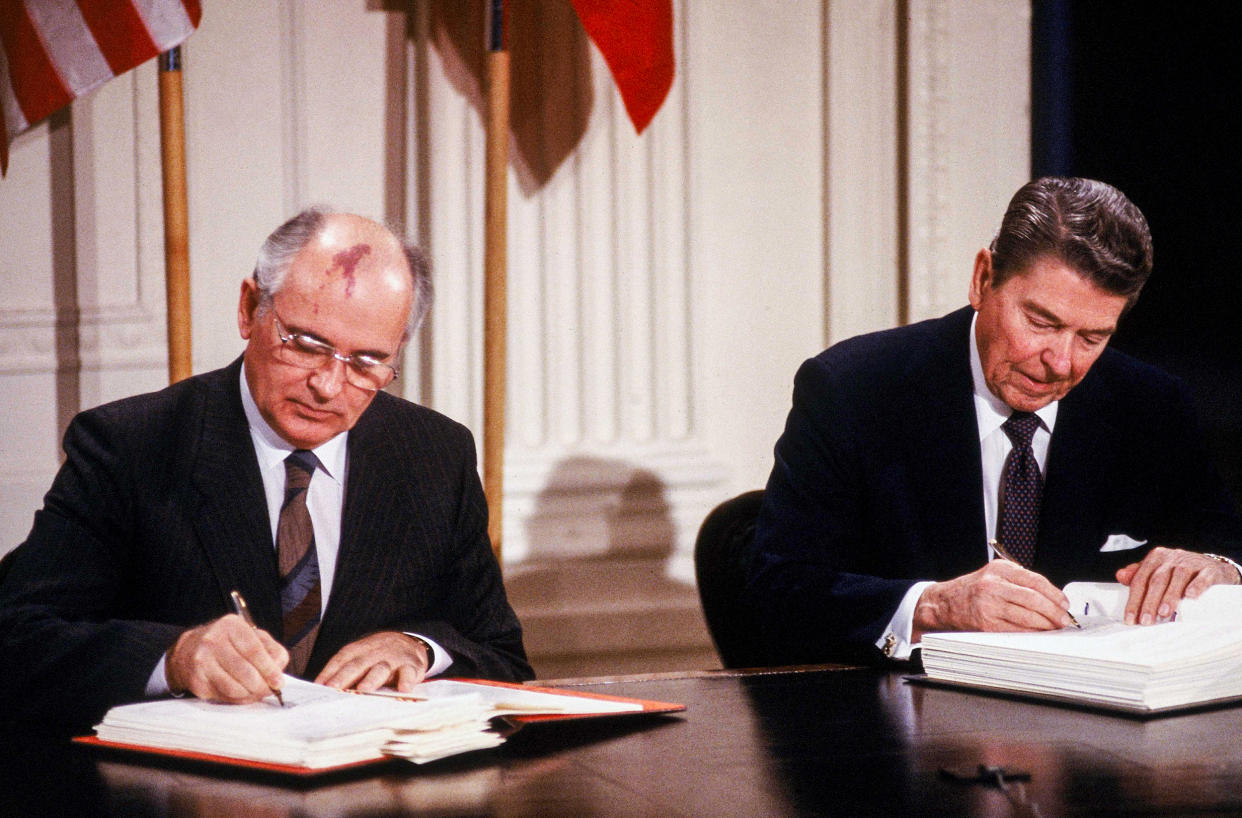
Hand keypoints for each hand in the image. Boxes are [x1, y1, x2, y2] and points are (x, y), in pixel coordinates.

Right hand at [165, 614, 287, 702]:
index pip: (254, 651)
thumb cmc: (227, 643)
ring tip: (256, 692)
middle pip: (245, 672)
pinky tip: (242, 693)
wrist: (188, 650)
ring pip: (234, 688)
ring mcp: (202, 662)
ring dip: (250, 694)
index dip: (269, 669)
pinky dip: (238, 699)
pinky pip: (223, 696)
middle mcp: (213, 641)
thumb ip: (271, 650)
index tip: (278, 681)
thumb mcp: (251, 636)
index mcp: (231, 626)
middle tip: (270, 690)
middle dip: (262, 686)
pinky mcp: (196, 681)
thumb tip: (278, 672)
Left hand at [314, 631, 429, 692]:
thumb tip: (320, 689)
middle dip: (345, 677)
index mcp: (359, 650)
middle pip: (358, 664)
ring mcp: (393, 659)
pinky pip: (409, 672)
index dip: (330, 673)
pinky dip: (407, 680)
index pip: (341, 660)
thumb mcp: (361, 657)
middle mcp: (375, 653)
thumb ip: (343, 671)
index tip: (319, 687)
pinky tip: (403, 689)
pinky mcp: (412, 666)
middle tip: (334, 688)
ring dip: (372, 679)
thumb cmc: (379, 656)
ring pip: (381, 668)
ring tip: (363, 689)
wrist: (409, 642)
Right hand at [912, 560, 1072, 641]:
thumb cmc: (973, 590)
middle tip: (1063, 619)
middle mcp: (993, 584)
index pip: (1035, 580)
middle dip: (1054, 612)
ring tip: (1054, 627)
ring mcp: (989, 604)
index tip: (1064, 603)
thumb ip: (1020, 581)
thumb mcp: (994, 575)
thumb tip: (1051, 598)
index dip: (1054, 593)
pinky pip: (1016, 630)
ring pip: (1027, 616)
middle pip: (1034, 599)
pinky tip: (1038, 633)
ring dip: (1046, 624)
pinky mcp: (986, 623)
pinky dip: (1032, 633)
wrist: (946, 603)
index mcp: (999, 569)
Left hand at [1116, 547, 1239, 624]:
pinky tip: (1191, 597)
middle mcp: (1171, 558)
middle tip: (1146, 621)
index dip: (1134, 600)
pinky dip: (1196, 586)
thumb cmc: (1181, 572)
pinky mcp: (1210, 569)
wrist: (1213, 567)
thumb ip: (1139, 574)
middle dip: (1149, 602)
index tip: (1131, 619)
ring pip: (1178, 578)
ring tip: (1163, 613)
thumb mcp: (1159, 570)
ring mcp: (1191, 562)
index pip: (1140, 580)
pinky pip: (1202, 577)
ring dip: (1170, 596)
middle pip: (1157, 580)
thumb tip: (1120, 576)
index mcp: (1155, 558)